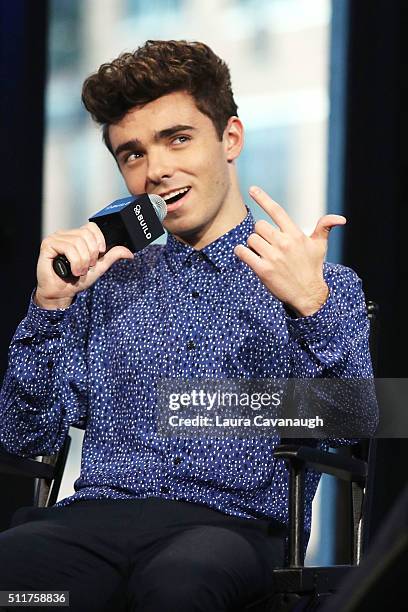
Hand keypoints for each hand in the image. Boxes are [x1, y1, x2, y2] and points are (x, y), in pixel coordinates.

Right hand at [35, 222, 133, 309]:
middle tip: (88, 266)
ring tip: (80, 271)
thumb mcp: (99, 267)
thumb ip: (112, 256)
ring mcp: (56, 238)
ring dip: (83, 261)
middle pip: (86, 234)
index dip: (99, 239)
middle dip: (91, 253)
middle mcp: (66, 235)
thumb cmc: (76, 280)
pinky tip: (73, 270)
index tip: (100, 253)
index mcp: (77, 237)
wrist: (62, 293)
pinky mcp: (48, 244)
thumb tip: (129, 252)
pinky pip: (67, 247)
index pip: (91, 227)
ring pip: (77, 242)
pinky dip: (75, 261)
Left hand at [234, 186, 345, 316]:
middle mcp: (284, 243)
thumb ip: (324, 228)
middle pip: (259, 226)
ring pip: (251, 239)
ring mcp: (273, 256)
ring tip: (262, 253)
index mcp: (295, 234)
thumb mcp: (320, 246)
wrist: (308, 294)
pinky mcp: (263, 270)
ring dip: (253, 245)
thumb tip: (341, 219)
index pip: (277, 211)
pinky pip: (243, 253)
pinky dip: (241, 252)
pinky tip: (246, 255)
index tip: (252, 189)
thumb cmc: (313, 268)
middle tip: (268, 244)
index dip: (263, 198)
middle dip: (260, 233)